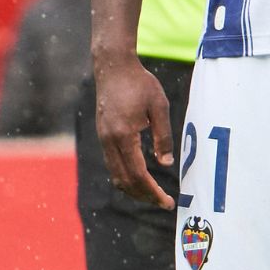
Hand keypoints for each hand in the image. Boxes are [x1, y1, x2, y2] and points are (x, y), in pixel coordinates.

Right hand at [94, 55, 175, 209]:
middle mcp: (109, 141)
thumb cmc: (139, 83)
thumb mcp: (159, 106)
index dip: (153, 192)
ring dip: (134, 189)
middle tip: (164, 202)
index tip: (167, 202)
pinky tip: (140, 176)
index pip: (138, 174)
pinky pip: (112, 164)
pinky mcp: (103, 135)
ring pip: (116, 175)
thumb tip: (166, 163)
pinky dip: (126, 176)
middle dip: (144, 196)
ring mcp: (103, 139)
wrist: (113, 66)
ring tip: (153, 194)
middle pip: (124, 180)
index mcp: (124, 135)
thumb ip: (163, 136)